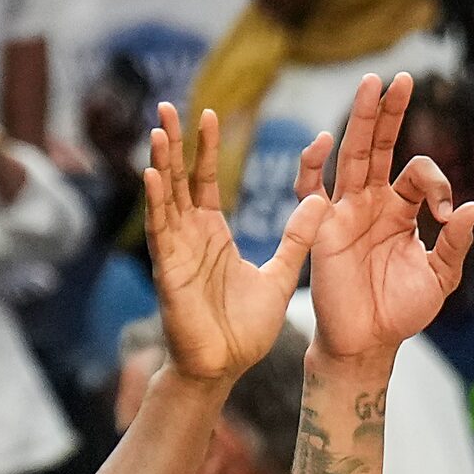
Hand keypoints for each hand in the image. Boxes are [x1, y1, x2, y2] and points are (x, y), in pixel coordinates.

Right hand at [142, 104, 326, 385]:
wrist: (225, 370)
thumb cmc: (245, 332)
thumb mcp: (280, 276)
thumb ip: (297, 238)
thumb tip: (321, 199)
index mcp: (213, 235)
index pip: (204, 180)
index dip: (204, 148)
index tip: (209, 113)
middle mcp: (190, 238)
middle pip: (179, 179)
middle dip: (174, 143)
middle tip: (168, 103)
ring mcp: (176, 253)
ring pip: (165, 198)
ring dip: (161, 163)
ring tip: (158, 128)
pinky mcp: (168, 272)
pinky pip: (160, 232)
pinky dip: (156, 203)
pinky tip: (152, 175)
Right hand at [298, 72, 473, 368]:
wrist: (368, 344)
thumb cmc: (400, 313)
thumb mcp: (439, 278)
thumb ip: (455, 244)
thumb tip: (473, 208)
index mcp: (401, 210)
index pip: (417, 173)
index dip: (437, 183)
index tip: (446, 213)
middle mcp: (372, 203)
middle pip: (380, 146)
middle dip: (390, 112)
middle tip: (402, 79)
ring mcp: (345, 211)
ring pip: (352, 154)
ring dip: (361, 119)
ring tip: (372, 84)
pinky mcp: (322, 228)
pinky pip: (310, 191)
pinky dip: (312, 167)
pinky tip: (322, 143)